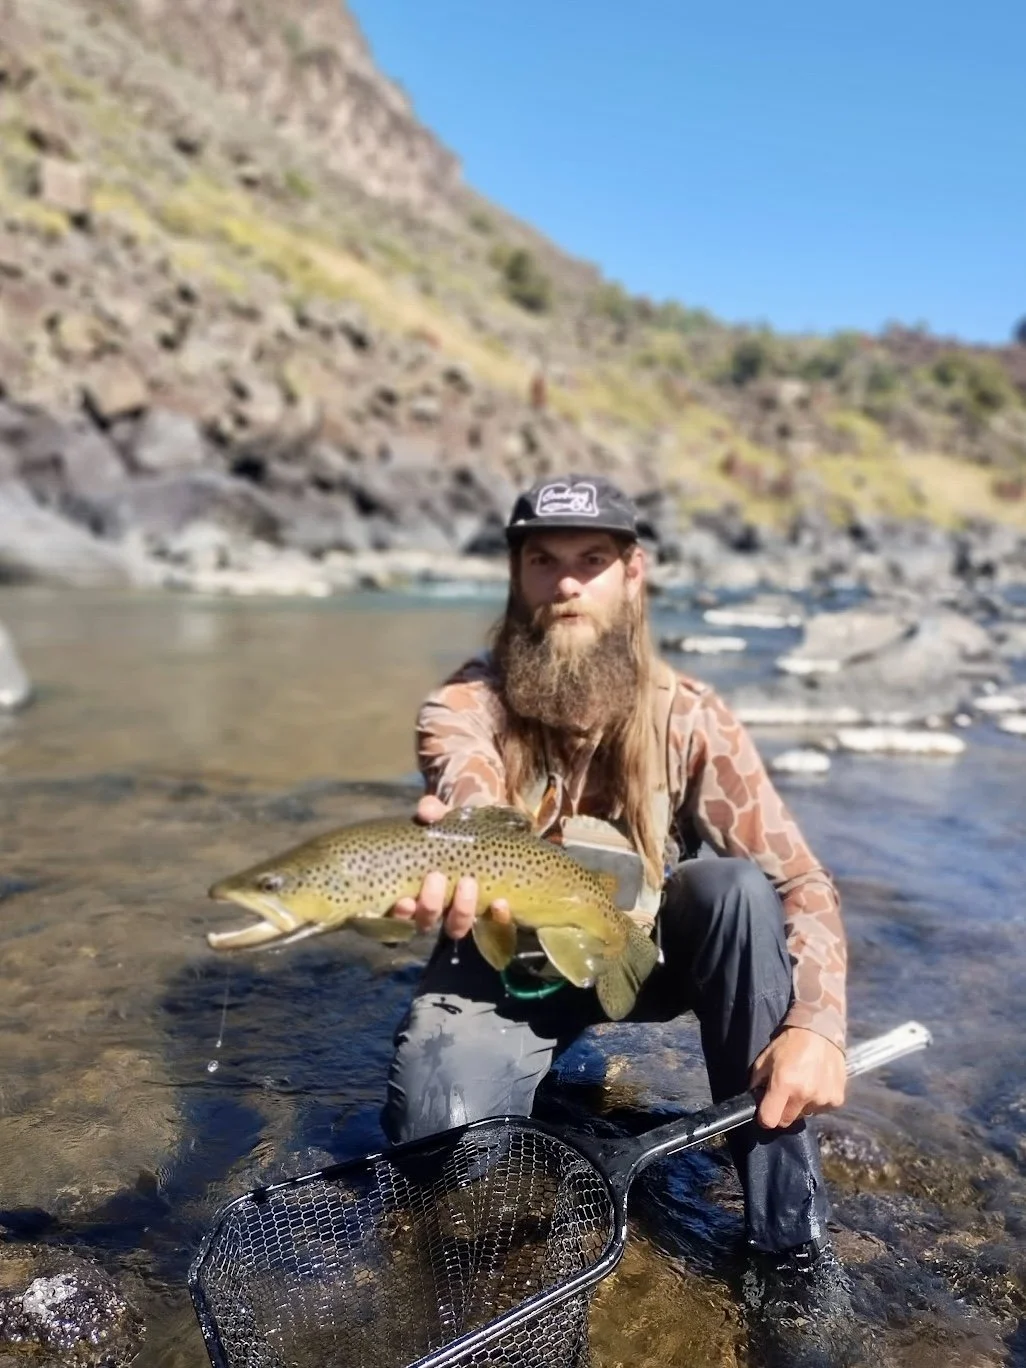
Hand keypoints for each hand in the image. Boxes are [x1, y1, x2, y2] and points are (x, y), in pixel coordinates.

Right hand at [391, 794, 511, 939]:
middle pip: (425, 921)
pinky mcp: (493, 914)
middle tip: (436, 878)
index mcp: (416, 888)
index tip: (405, 900)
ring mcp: (463, 913)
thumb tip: (426, 811)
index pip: (398, 913)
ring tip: (468, 882)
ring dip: (461, 910)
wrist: (498, 834)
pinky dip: (496, 916)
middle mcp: (436, 907)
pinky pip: (493, 924)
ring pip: (456, 926)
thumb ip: (433, 811)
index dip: (399, 914)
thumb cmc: (460, 830)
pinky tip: (500, 902)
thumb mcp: (446, 817)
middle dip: (429, 905)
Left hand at [749, 1027, 845, 1129]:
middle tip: (784, 1095)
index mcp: (783, 1085)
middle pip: (786, 1121)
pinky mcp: (836, 1100)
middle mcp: (803, 1095)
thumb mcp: (764, 1059)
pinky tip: (816, 1084)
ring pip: (804, 1114)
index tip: (765, 1111)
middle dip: (781, 1112)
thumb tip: (755, 1098)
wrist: (820, 1033)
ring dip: (800, 1105)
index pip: (769, 1120)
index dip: (764, 1118)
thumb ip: (756, 1082)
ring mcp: (822, 1099)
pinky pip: (820, 1109)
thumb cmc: (789, 1044)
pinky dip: (816, 1101)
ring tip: (802, 1084)